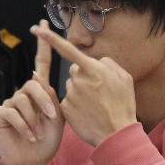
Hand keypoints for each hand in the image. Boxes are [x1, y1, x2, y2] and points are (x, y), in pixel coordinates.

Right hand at [0, 20, 63, 164]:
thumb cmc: (47, 138)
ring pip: (23, 100)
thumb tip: (40, 79)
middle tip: (51, 118)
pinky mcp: (1, 113)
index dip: (43, 46)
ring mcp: (11, 102)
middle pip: (33, 84)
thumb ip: (52, 98)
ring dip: (35, 119)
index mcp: (40, 91)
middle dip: (44, 102)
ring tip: (38, 132)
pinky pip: (13, 113)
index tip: (43, 25)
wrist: (34, 158)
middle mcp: (24, 93)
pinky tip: (29, 135)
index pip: (41, 63)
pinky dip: (25, 126)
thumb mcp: (57, 118)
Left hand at [31, 23, 136, 146]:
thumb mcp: (125, 79)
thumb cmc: (123, 105)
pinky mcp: (65, 108)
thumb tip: (97, 61)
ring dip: (80, 91)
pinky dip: (76, 104)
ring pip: (71, 86)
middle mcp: (79, 80)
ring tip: (95, 104)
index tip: (39, 31)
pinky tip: (87, 112)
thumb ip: (109, 64)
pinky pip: (68, 100)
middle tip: (99, 92)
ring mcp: (71, 94)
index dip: (52, 40)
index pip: (69, 50)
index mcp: (93, 69)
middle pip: (75, 71)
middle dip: (83, 76)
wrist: (115, 133)